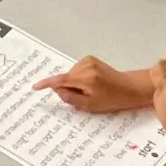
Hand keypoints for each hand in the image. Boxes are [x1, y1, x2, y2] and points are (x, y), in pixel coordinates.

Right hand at [31, 57, 153, 112]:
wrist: (130, 88)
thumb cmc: (113, 99)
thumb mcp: (90, 105)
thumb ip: (70, 98)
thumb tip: (57, 90)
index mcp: (86, 79)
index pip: (61, 80)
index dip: (47, 84)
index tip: (35, 87)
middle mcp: (86, 66)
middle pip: (65, 78)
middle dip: (68, 88)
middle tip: (84, 97)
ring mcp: (88, 61)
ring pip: (70, 74)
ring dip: (74, 83)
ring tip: (90, 90)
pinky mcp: (90, 59)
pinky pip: (75, 70)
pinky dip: (78, 78)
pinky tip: (90, 83)